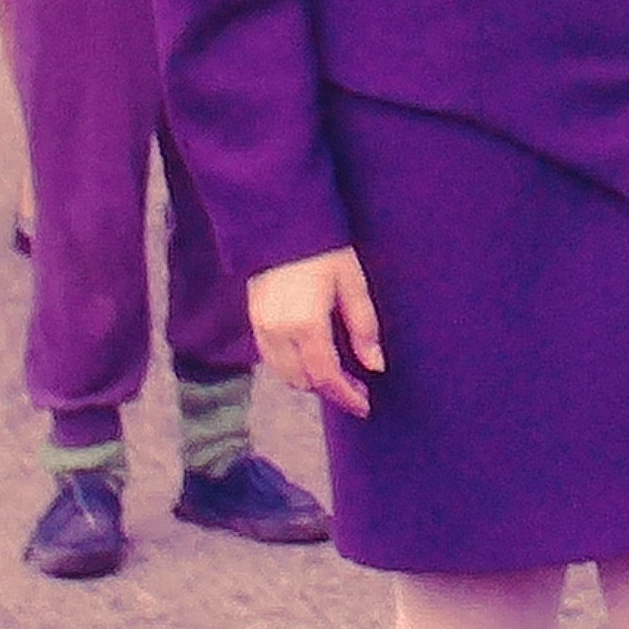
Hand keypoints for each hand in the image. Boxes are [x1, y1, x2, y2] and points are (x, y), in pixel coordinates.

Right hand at [250, 248, 383, 411]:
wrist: (281, 222)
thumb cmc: (323, 249)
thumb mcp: (352, 284)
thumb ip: (363, 327)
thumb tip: (375, 365)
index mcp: (306, 324)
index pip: (326, 376)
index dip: (346, 396)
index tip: (364, 405)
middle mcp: (278, 332)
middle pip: (303, 381)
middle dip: (329, 390)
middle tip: (356, 387)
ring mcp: (261, 327)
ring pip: (284, 374)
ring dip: (309, 380)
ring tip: (336, 373)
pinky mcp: (253, 320)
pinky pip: (271, 358)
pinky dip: (292, 366)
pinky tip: (312, 356)